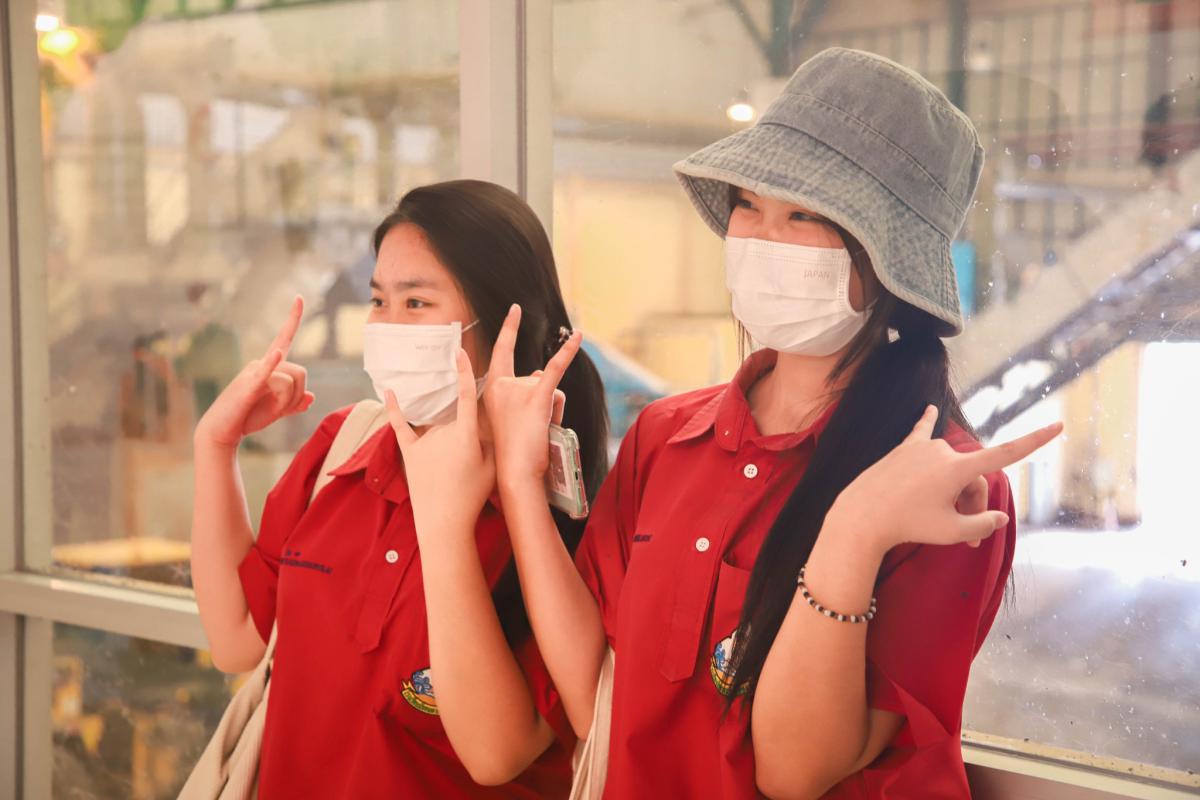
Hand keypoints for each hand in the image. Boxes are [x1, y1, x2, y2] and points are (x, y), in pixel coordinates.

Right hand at [194, 296, 313, 448]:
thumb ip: (293, 403)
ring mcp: (253, 373)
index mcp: (270, 367)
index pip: (284, 338)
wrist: (222, 431)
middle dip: (298, 396)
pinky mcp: (248, 387)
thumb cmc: (246, 417)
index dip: (293, 319)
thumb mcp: (275, 411)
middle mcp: (261, 364)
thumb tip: (311, 397)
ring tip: (270, 413)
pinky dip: (271, 365)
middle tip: (281, 411)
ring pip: (291, 381)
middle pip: (300, 373)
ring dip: (288, 403)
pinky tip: (276, 355)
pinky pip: (266, 374)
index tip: (298, 297)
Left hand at [385, 349, 495, 535]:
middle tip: (468, 470)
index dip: (464, 372)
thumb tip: (484, 423)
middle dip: (465, 439)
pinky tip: (389, 391)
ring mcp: (424, 442)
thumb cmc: (472, 496)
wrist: (443, 522)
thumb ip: (490, 440)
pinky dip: (394, 409)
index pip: (467, 396)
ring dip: (447, 444)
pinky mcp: (409, 453)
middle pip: (455, 420)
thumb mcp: (492, 467)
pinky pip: (400, 427)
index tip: (459, 352)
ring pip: (437, 428)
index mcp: (466, 434)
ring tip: (452, 475)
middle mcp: (443, 433)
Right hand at [483, 304, 580, 488]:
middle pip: (537, 378)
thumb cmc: (515, 449)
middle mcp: (503, 385)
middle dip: (543, 401)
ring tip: (541, 432)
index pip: (501, 352)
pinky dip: (568, 352)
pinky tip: (579, 336)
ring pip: (550, 387)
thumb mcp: (515, 416)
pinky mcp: (538, 397)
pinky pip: (556, 368)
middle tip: (532, 430)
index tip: (516, 309)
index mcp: (492, 389)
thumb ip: (529, 390)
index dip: (510, 329)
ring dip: (553, 409)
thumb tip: (542, 374)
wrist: (516, 471)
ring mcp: (519, 390)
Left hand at [829, 405, 1061, 553]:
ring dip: (954, 492)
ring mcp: (922, 447)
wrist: (862, 515)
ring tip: (942, 522)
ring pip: (952, 469)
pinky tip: (929, 409)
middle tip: (968, 541)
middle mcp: (943, 451)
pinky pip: (920, 432)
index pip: (1006, 454)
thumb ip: (981, 523)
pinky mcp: (904, 449)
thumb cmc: (908, 525)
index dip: (1034, 441)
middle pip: (975, 477)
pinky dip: (927, 422)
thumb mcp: (951, 531)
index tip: (1058, 426)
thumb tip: (1000, 516)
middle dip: (975, 505)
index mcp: (958, 468)